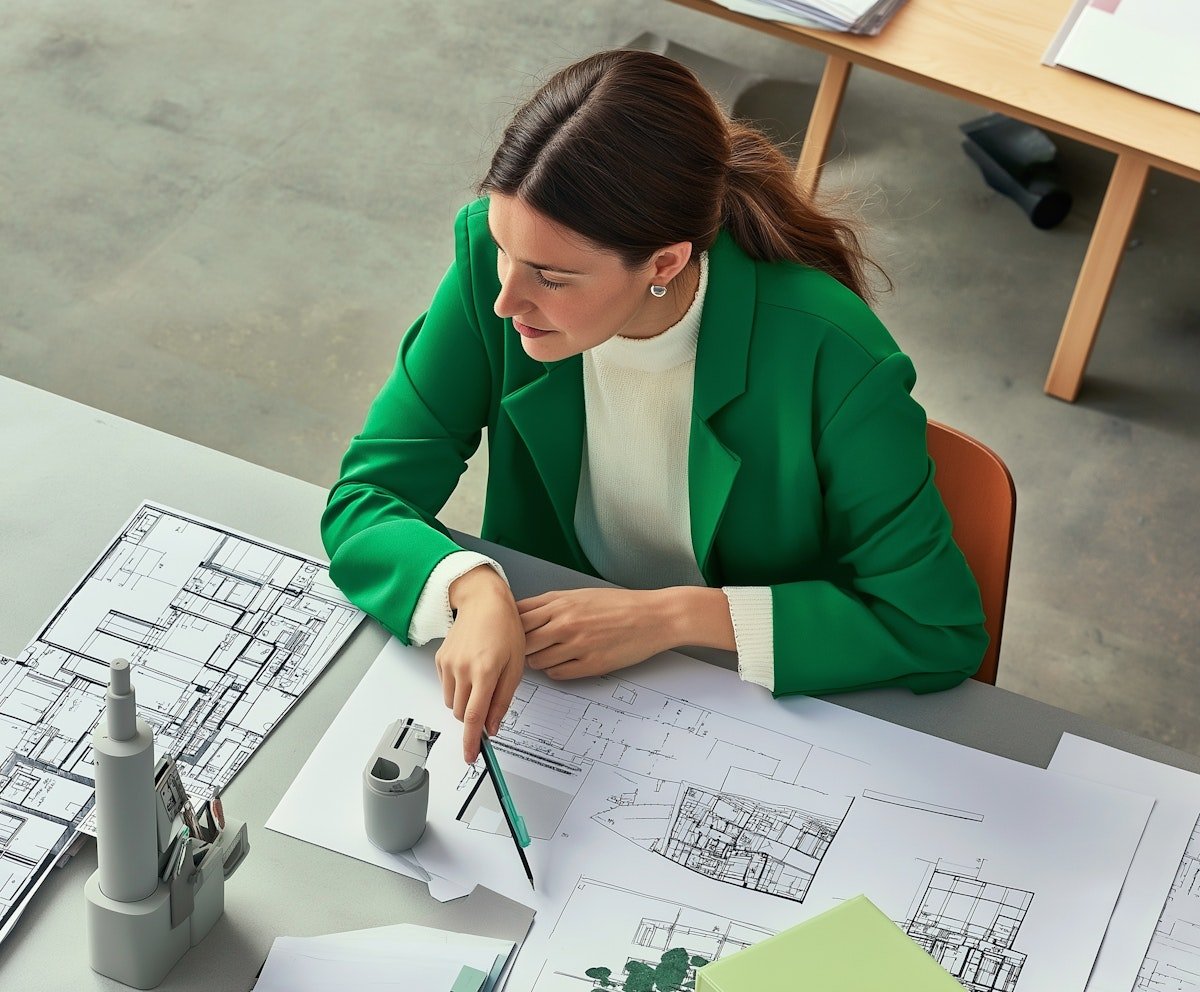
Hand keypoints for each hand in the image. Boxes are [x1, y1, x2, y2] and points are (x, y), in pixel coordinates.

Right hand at [437, 566, 525, 762]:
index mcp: (485, 671)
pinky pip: (446, 686)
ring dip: (465, 702)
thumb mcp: (515, 666)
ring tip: (482, 680)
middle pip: (461, 713)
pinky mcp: (440, 659)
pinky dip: (457, 687)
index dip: (471, 741)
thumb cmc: (505, 629)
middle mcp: (463, 669)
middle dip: (473, 718)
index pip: (473, 717)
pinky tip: (471, 669)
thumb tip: (493, 726)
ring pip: (451, 702)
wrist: (484, 601)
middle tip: (488, 703)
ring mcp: (448, 664)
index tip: (470, 756)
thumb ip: (503, 699)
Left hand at [517, 587, 676, 680]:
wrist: (654, 617)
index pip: (518, 616)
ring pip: (536, 661)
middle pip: (522, 641)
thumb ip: (550, 604)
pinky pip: (556, 674)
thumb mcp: (580, 595)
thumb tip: (523, 613)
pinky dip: (556, 670)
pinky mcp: (590, 665)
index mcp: (561, 603)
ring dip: (539, 660)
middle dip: (521, 646)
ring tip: (552, 654)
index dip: (512, 625)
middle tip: (528, 647)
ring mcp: (577, 645)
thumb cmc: (619, 605)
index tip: (512, 630)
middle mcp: (565, 623)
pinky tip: (566, 662)